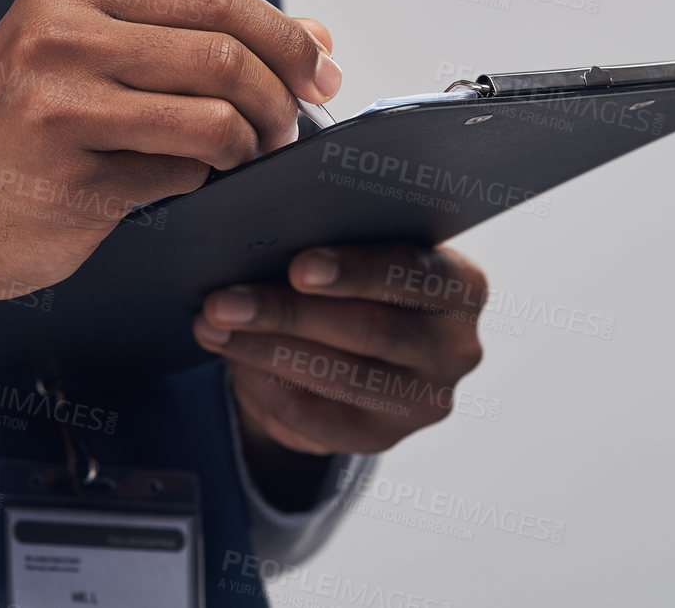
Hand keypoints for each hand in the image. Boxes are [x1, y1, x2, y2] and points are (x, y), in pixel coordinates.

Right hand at [0, 0, 342, 348]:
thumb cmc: (16, 130)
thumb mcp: (90, 55)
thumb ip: (194, 34)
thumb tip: (314, 34)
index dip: (282, 32)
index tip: (317, 66)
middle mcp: (58, 37)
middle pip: (222, 52)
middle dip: (279, 93)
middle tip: (289, 122)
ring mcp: (61, 110)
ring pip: (215, 118)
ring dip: (252, 144)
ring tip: (246, 155)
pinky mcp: (73, 182)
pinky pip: (183, 176)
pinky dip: (205, 181)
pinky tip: (190, 181)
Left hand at [193, 244, 486, 475]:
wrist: (351, 342)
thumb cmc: (349, 275)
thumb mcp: (353, 250)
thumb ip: (328, 236)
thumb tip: (256, 239)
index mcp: (461, 283)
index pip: (413, 272)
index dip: (355, 271)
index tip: (298, 268)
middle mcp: (456, 346)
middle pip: (371, 330)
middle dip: (287, 314)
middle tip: (222, 301)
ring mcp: (425, 400)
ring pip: (342, 377)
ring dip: (266, 350)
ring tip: (214, 327)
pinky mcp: (385, 438)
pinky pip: (321, 420)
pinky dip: (269, 387)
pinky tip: (233, 361)